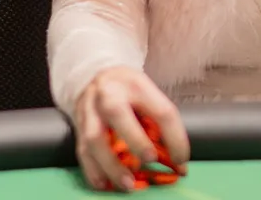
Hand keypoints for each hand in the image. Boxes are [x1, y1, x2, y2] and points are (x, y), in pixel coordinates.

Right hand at [73, 66, 189, 192]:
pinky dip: (93, 172)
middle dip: (135, 139)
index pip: (160, 110)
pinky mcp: (79, 127)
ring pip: (95, 138)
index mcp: (137, 85)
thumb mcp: (148, 95)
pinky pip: (82, 152)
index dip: (175, 137)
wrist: (97, 77)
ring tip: (128, 184)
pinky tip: (105, 184)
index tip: (181, 159)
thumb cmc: (129, 90)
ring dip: (112, 165)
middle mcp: (110, 94)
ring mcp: (90, 110)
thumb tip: (178, 162)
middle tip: (151, 159)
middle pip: (117, 113)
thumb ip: (160, 123)